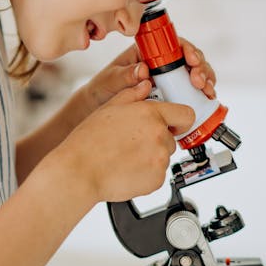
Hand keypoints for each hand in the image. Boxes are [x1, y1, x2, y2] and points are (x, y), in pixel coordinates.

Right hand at [56, 83, 195, 204]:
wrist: (80, 170)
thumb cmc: (89, 140)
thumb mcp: (109, 107)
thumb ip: (132, 94)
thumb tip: (145, 85)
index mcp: (151, 114)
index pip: (186, 114)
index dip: (179, 120)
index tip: (172, 124)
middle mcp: (159, 136)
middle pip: (170, 137)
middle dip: (156, 139)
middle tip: (133, 142)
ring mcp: (159, 159)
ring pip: (163, 156)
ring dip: (151, 156)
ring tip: (126, 156)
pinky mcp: (156, 180)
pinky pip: (157, 174)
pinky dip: (146, 173)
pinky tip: (127, 168)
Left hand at [80, 38, 216, 113]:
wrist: (100, 107)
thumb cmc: (104, 89)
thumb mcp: (111, 80)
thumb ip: (125, 75)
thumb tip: (143, 69)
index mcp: (147, 52)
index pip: (172, 43)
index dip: (186, 49)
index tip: (191, 60)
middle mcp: (161, 63)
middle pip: (189, 58)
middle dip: (200, 67)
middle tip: (199, 81)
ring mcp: (168, 78)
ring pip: (194, 73)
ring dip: (205, 80)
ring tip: (206, 91)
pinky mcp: (172, 93)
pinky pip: (191, 91)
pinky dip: (201, 94)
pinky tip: (207, 99)